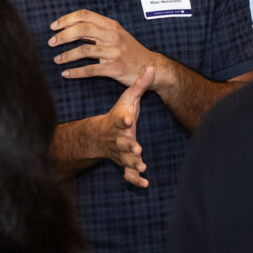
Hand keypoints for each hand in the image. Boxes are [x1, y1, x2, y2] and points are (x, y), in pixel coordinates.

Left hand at [50, 9, 159, 86]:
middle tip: (51, 42)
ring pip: (84, 50)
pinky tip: (66, 73)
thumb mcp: (117, 35)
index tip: (53, 26)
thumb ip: (97, 31)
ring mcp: (114, 52)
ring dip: (66, 55)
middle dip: (63, 35)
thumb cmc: (130, 51)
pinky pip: (91, 69)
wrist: (150, 67)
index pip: (85, 15)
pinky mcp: (115, 68)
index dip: (66, 19)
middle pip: (82, 29)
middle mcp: (113, 36)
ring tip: (56, 59)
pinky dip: (76, 72)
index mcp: (111, 25)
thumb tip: (72, 29)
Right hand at [96, 66, 153, 187]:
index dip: (124, 119)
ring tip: (141, 166)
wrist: (99, 136)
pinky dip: (135, 181)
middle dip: (129, 146)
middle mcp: (118, 138)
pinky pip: (128, 175)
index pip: (120, 119)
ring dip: (133, 164)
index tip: (128, 120)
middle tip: (136, 149)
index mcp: (119, 121)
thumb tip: (152, 67)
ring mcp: (120, 152)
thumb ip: (140, 85)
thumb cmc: (118, 114)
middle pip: (122, 142)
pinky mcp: (123, 164)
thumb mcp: (127, 98)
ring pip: (125, 160)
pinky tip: (145, 184)